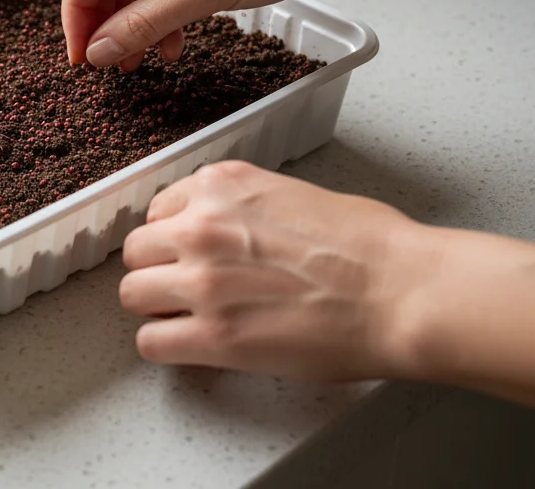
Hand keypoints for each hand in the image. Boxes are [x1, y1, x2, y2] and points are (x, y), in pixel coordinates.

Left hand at [119, 161, 431, 381]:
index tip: (186, 255)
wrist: (402, 292)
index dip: (172, 239)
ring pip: (132, 295)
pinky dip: (166, 348)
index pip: (157, 212)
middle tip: (185, 290)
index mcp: (221, 187)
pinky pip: (151, 343)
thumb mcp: (294, 195)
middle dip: (158, 272)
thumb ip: (244, 209)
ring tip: (188, 320)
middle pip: (135, 252)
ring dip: (157, 309)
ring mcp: (202, 281)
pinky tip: (191, 347)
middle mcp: (201, 227)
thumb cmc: (371, 247)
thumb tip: (230, 230)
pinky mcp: (213, 335)